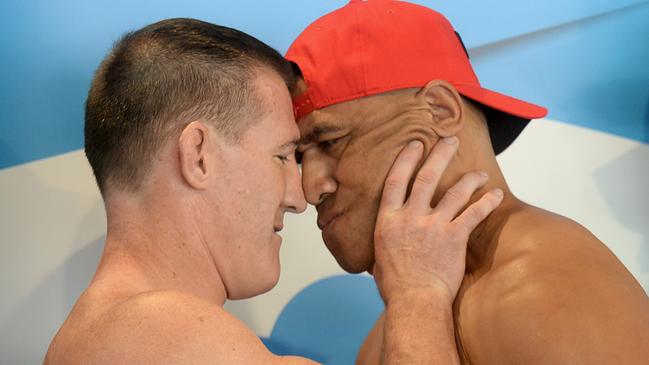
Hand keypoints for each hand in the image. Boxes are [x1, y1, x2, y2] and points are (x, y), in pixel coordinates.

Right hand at [372, 137, 503, 303]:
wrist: (414, 302)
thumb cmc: (396, 286)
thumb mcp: (378, 257)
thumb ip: (386, 239)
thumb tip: (386, 238)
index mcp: (388, 220)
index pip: (395, 181)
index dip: (406, 160)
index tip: (415, 145)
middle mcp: (410, 217)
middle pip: (426, 176)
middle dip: (439, 154)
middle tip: (450, 139)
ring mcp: (433, 225)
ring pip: (454, 192)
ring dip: (469, 179)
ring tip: (480, 173)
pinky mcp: (454, 237)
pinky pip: (473, 214)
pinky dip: (486, 203)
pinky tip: (495, 196)